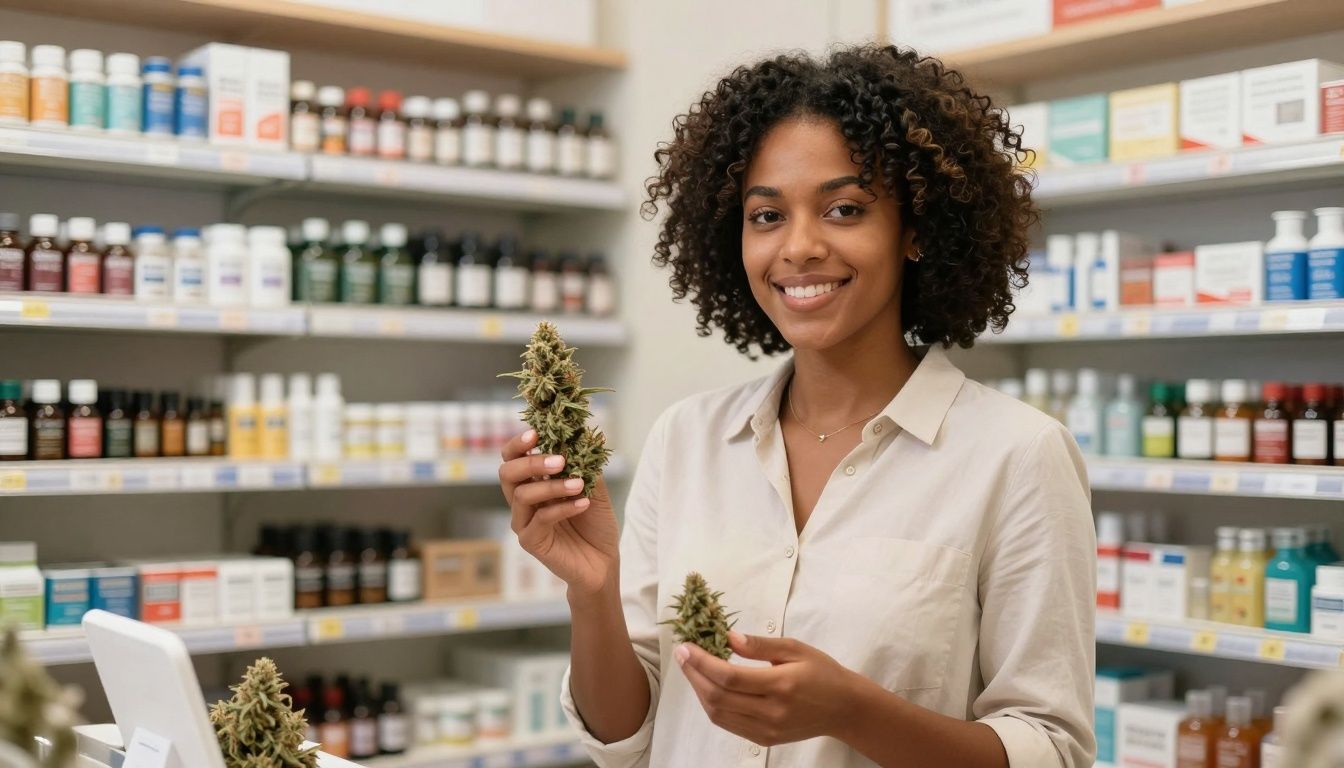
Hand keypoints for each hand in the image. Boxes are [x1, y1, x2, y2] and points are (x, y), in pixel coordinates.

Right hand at [498, 429, 619, 597]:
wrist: (603, 562)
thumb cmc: (596, 524)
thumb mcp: (595, 489)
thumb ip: (585, 465)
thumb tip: (583, 436)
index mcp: (534, 483)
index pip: (513, 458)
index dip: (518, 444)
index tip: (536, 433)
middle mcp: (524, 501)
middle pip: (507, 473)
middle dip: (531, 462)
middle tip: (559, 460)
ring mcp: (524, 522)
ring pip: (522, 495)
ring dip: (553, 486)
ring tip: (579, 484)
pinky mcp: (531, 541)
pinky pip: (540, 519)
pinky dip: (563, 507)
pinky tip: (583, 503)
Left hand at [675, 631, 859, 746]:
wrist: (844, 709)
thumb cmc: (822, 672)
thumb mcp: (795, 648)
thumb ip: (760, 645)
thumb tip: (728, 637)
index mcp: (781, 685)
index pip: (729, 677)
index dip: (702, 662)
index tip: (686, 646)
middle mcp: (771, 711)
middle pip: (718, 697)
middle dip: (694, 674)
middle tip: (682, 655)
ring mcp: (767, 729)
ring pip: (718, 714)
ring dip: (699, 691)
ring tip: (691, 669)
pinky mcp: (764, 739)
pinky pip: (728, 724)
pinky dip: (712, 706)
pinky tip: (708, 687)